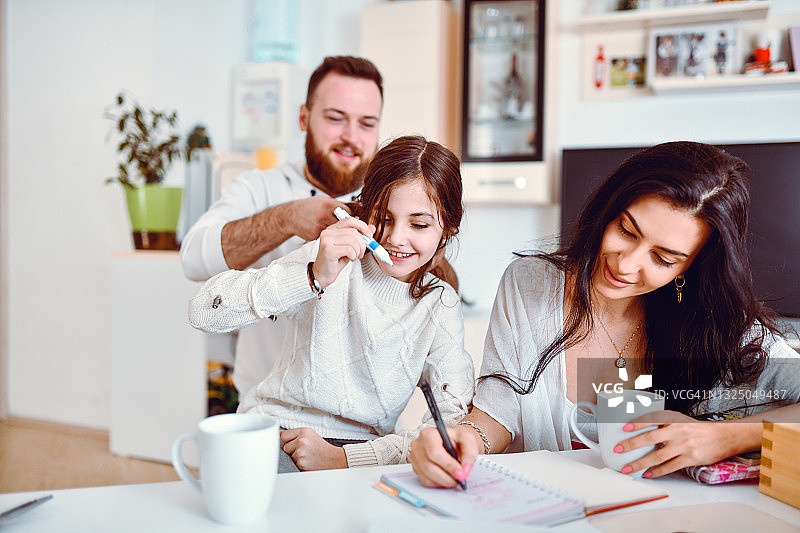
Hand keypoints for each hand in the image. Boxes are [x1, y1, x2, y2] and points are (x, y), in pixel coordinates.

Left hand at [280, 428, 346, 470]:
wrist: (334, 460)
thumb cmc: (322, 449)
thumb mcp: (310, 435)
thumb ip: (294, 434)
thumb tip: (279, 434)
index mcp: (304, 432)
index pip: (283, 436)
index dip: (288, 441)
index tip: (293, 443)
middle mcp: (302, 441)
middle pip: (284, 447)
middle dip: (291, 450)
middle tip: (303, 451)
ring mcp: (301, 453)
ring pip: (287, 457)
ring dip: (294, 458)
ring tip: (306, 457)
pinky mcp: (300, 464)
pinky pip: (292, 464)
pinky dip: (297, 465)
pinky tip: (307, 462)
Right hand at [286, 197, 350, 241]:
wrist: (290, 216)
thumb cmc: (309, 206)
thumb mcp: (323, 200)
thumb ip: (338, 204)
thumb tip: (355, 206)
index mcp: (328, 204)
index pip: (349, 212)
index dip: (352, 217)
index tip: (352, 220)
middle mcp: (324, 215)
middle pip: (344, 224)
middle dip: (347, 227)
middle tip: (348, 229)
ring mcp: (319, 226)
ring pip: (336, 232)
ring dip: (338, 233)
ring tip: (336, 231)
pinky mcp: (315, 235)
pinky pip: (328, 237)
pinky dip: (329, 237)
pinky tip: (325, 233)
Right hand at [312, 217, 372, 286]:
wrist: (323, 274)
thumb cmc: (336, 260)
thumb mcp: (350, 246)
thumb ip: (359, 236)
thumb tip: (372, 228)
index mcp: (332, 229)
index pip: (349, 220)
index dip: (362, 226)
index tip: (369, 236)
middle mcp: (328, 232)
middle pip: (353, 232)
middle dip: (362, 244)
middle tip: (360, 253)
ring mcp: (326, 241)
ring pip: (352, 241)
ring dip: (357, 251)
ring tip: (354, 257)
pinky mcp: (328, 251)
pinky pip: (349, 250)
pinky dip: (353, 256)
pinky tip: (349, 259)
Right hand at [409, 426, 480, 487]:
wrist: (452, 442)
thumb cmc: (457, 440)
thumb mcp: (468, 440)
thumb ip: (470, 453)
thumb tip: (464, 470)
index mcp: (429, 434)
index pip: (434, 452)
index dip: (448, 465)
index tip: (460, 473)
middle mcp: (418, 444)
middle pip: (429, 467)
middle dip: (447, 477)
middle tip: (460, 479)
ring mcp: (415, 457)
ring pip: (427, 477)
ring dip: (443, 481)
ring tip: (454, 478)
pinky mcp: (415, 468)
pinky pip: (425, 481)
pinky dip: (438, 483)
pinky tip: (446, 477)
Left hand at [613, 410, 742, 477]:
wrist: (724, 436)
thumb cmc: (699, 429)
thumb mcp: (681, 420)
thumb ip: (664, 423)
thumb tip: (643, 428)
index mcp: (672, 420)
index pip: (651, 420)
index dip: (637, 423)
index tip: (624, 428)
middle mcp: (676, 432)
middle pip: (649, 438)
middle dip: (632, 444)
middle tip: (618, 449)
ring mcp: (683, 446)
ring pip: (657, 456)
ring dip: (640, 463)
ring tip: (629, 468)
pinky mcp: (690, 458)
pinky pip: (670, 467)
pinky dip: (657, 472)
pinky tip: (648, 474)